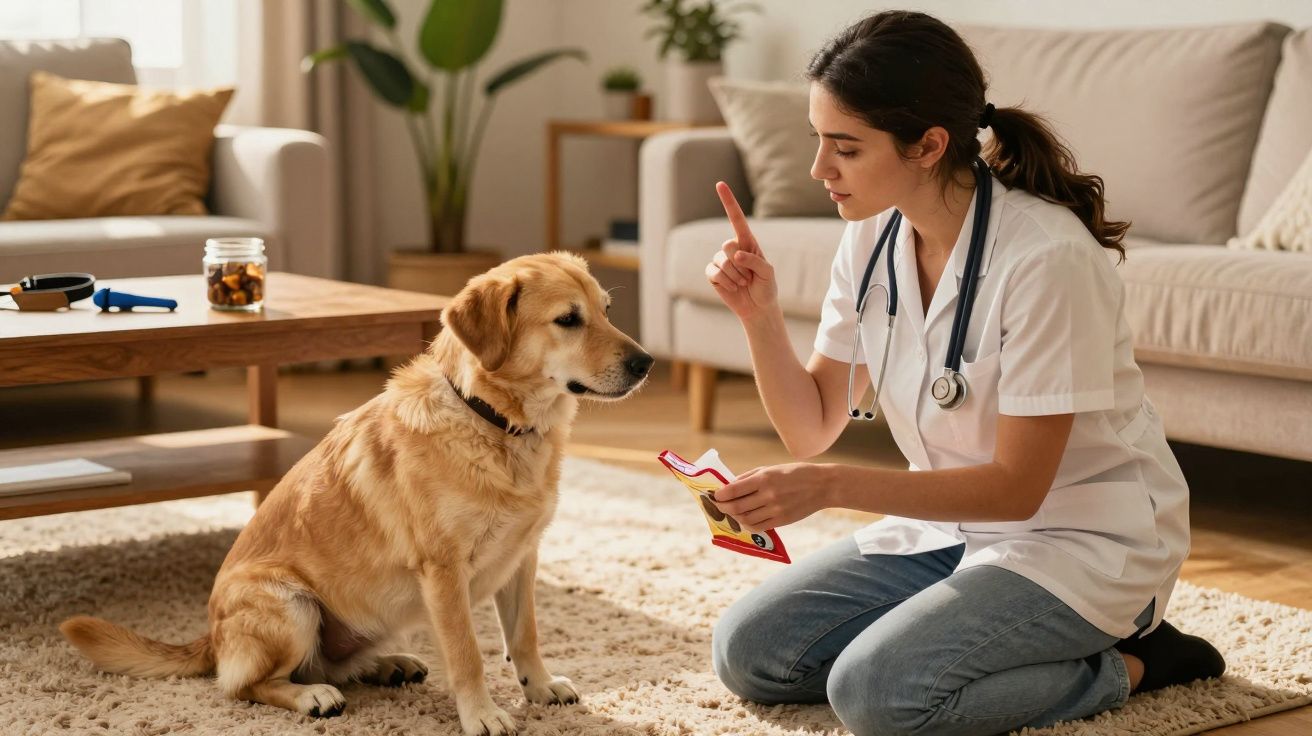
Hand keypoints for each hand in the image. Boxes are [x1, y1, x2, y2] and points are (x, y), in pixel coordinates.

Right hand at [705, 181, 778, 322]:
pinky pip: (714, 273)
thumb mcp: (768, 272)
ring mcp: (720, 260)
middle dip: (739, 265)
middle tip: (749, 277)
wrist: (757, 307)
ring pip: (721, 262)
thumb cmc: (766, 287)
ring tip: (743, 283)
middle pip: (727, 245)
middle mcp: (732, 248)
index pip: (736, 218)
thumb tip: (735, 255)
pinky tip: (733, 288)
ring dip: (735, 276)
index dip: (728, 201)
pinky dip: (725, 282)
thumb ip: (754, 260)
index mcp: (748, 242)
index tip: (720, 184)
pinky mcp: (713, 273)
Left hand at [712, 463, 827, 531]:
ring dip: (734, 516)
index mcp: (764, 478)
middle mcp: (768, 494)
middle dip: (723, 507)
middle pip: (736, 507)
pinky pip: (757, 526)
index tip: (714, 496)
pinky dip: (747, 524)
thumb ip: (749, 477)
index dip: (719, 495)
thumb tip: (729, 486)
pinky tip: (745, 519)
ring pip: (745, 519)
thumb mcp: (771, 468)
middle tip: (719, 506)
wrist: (821, 486)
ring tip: (732, 512)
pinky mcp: (781, 520)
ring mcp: (775, 509)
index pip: (733, 490)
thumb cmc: (794, 474)